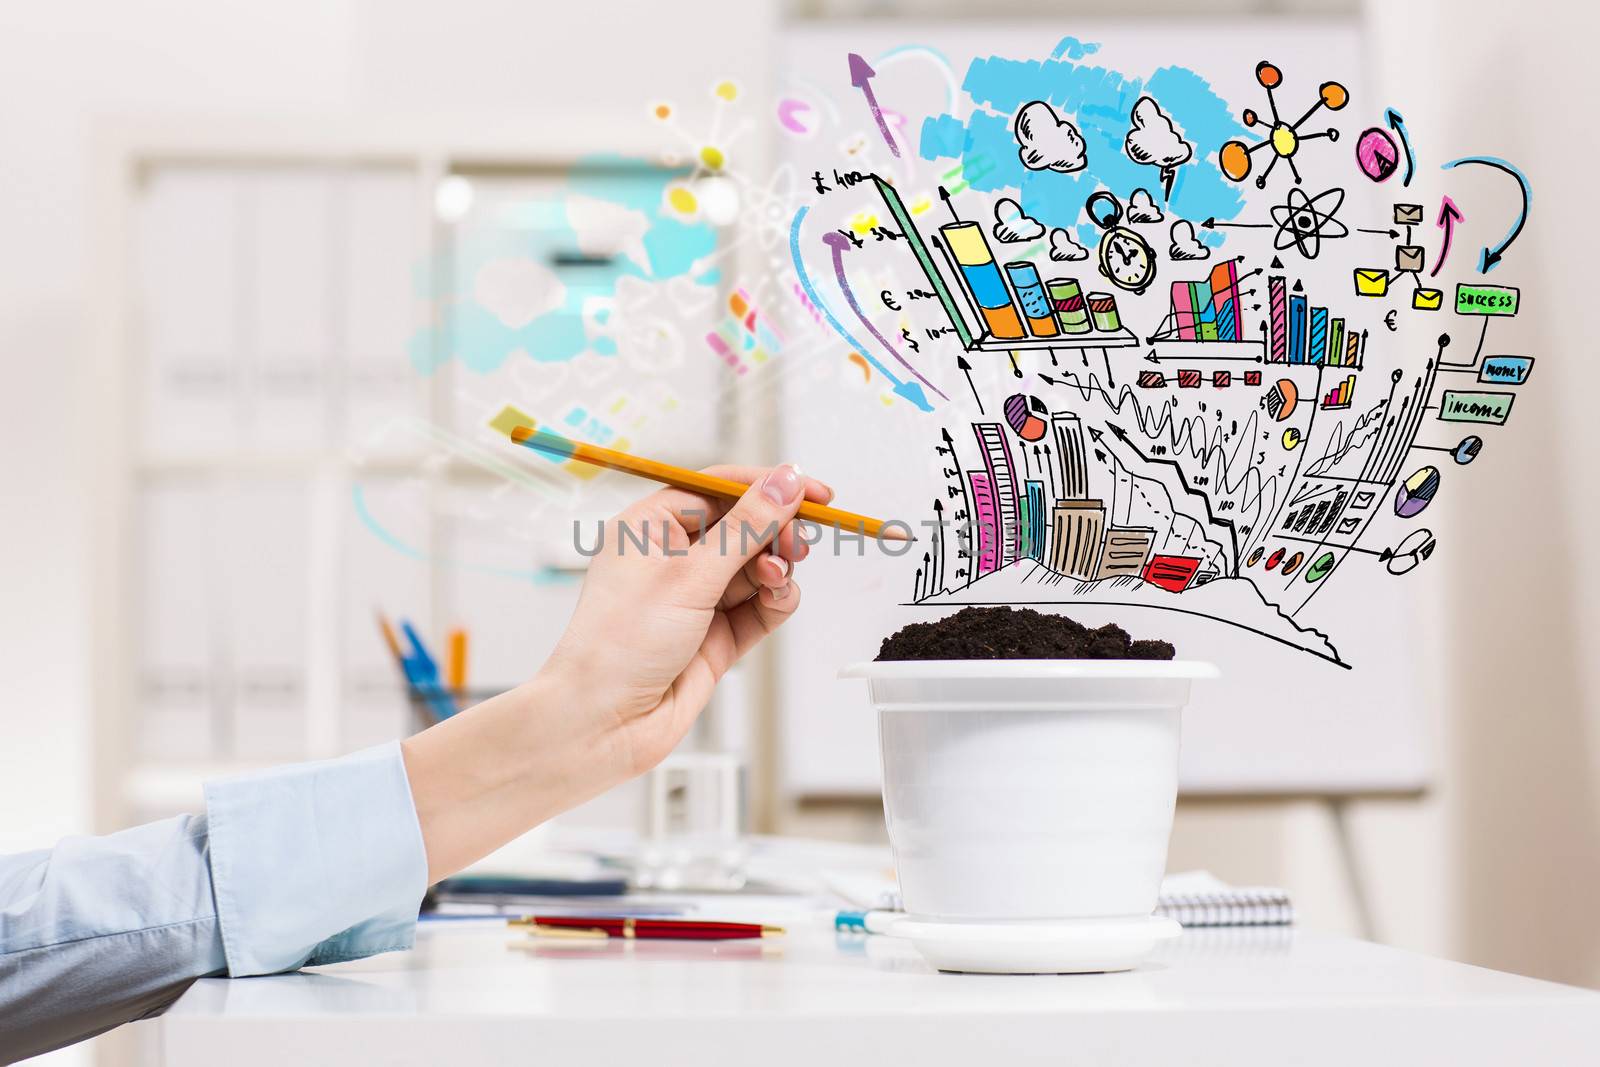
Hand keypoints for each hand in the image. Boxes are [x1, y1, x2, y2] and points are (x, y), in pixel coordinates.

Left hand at [400, 465, 827, 881]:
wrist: (602, 723)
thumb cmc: (618, 644)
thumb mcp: (689, 574)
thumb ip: (746, 527)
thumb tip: (785, 482)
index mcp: (650, 527)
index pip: (718, 489)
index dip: (767, 485)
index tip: (814, 491)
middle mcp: (673, 559)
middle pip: (744, 527)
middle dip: (775, 533)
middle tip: (798, 543)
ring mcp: (696, 598)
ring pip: (757, 567)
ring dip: (776, 569)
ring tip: (773, 580)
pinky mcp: (716, 635)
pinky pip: (760, 606)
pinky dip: (776, 600)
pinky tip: (779, 600)